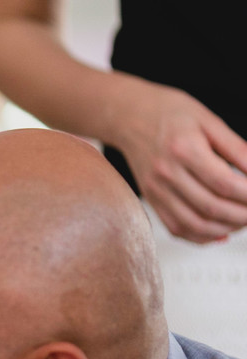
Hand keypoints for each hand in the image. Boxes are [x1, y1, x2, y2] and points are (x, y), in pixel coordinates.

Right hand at [112, 82, 246, 242]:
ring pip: (195, 225)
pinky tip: (221, 231)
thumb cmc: (171, 115)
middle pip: (211, 207)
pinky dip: (202, 237)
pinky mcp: (152, 201)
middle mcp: (166, 174)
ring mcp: (156, 191)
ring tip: (244, 220)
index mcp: (184, 150)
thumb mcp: (210, 122)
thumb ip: (237, 149)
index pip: (224, 183)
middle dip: (243, 214)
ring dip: (226, 228)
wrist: (130, 118)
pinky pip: (177, 229)